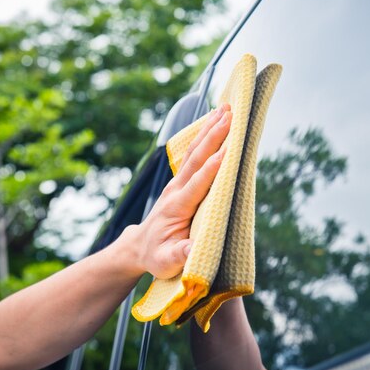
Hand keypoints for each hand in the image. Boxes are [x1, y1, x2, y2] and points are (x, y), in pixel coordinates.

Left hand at [123, 104, 231, 278]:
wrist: (139, 246)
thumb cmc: (156, 255)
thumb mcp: (166, 262)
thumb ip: (181, 254)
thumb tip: (196, 250)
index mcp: (177, 207)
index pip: (197, 184)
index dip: (212, 168)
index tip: (228, 150)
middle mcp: (176, 189)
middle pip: (197, 159)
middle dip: (214, 136)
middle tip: (230, 115)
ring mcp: (178, 182)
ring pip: (195, 151)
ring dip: (210, 128)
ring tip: (225, 108)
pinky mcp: (181, 180)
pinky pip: (194, 154)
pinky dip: (205, 135)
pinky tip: (214, 120)